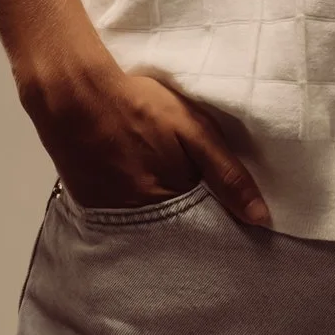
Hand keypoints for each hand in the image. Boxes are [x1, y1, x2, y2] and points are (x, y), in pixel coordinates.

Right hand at [20, 49, 271, 229]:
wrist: (73, 95)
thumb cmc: (139, 106)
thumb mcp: (194, 130)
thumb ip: (227, 173)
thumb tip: (261, 218)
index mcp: (173, 202)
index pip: (206, 234)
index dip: (220, 231)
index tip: (236, 234)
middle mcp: (143, 219)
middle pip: (176, 239)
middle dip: (192, 234)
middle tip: (202, 223)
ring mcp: (114, 216)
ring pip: (149, 233)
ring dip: (164, 227)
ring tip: (172, 211)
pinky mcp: (91, 208)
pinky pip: (122, 224)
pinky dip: (136, 218)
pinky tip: (141, 200)